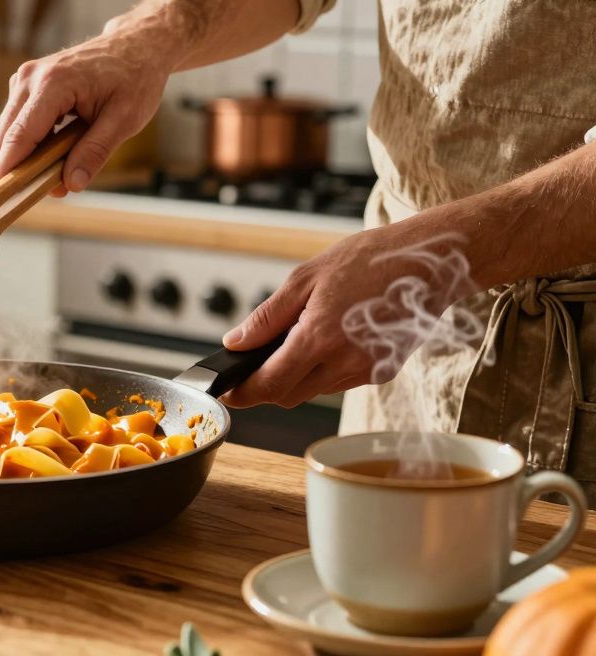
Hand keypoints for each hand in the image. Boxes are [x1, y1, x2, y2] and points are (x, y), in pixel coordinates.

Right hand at [0, 17, 173, 194]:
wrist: (135, 45)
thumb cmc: (134, 77)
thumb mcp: (125, 119)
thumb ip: (95, 152)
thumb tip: (72, 184)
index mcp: (53, 84)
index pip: (19, 137)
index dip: (6, 171)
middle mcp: (30, 78)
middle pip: (6, 137)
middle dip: (19, 171)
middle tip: (47, 191)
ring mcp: (25, 79)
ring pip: (8, 133)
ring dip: (26, 158)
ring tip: (60, 170)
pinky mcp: (26, 85)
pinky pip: (17, 123)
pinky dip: (31, 144)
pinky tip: (57, 149)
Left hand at [219, 223, 470, 408]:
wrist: (432, 260)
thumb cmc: (370, 260)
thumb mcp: (306, 278)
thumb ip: (267, 317)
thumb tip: (236, 342)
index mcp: (320, 338)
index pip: (270, 385)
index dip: (242, 393)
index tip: (226, 390)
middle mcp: (345, 363)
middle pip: (289, 395)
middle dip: (265, 386)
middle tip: (250, 364)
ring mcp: (367, 371)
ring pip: (314, 390)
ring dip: (296, 377)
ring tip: (295, 338)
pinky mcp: (383, 372)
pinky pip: (340, 382)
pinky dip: (324, 370)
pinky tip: (329, 339)